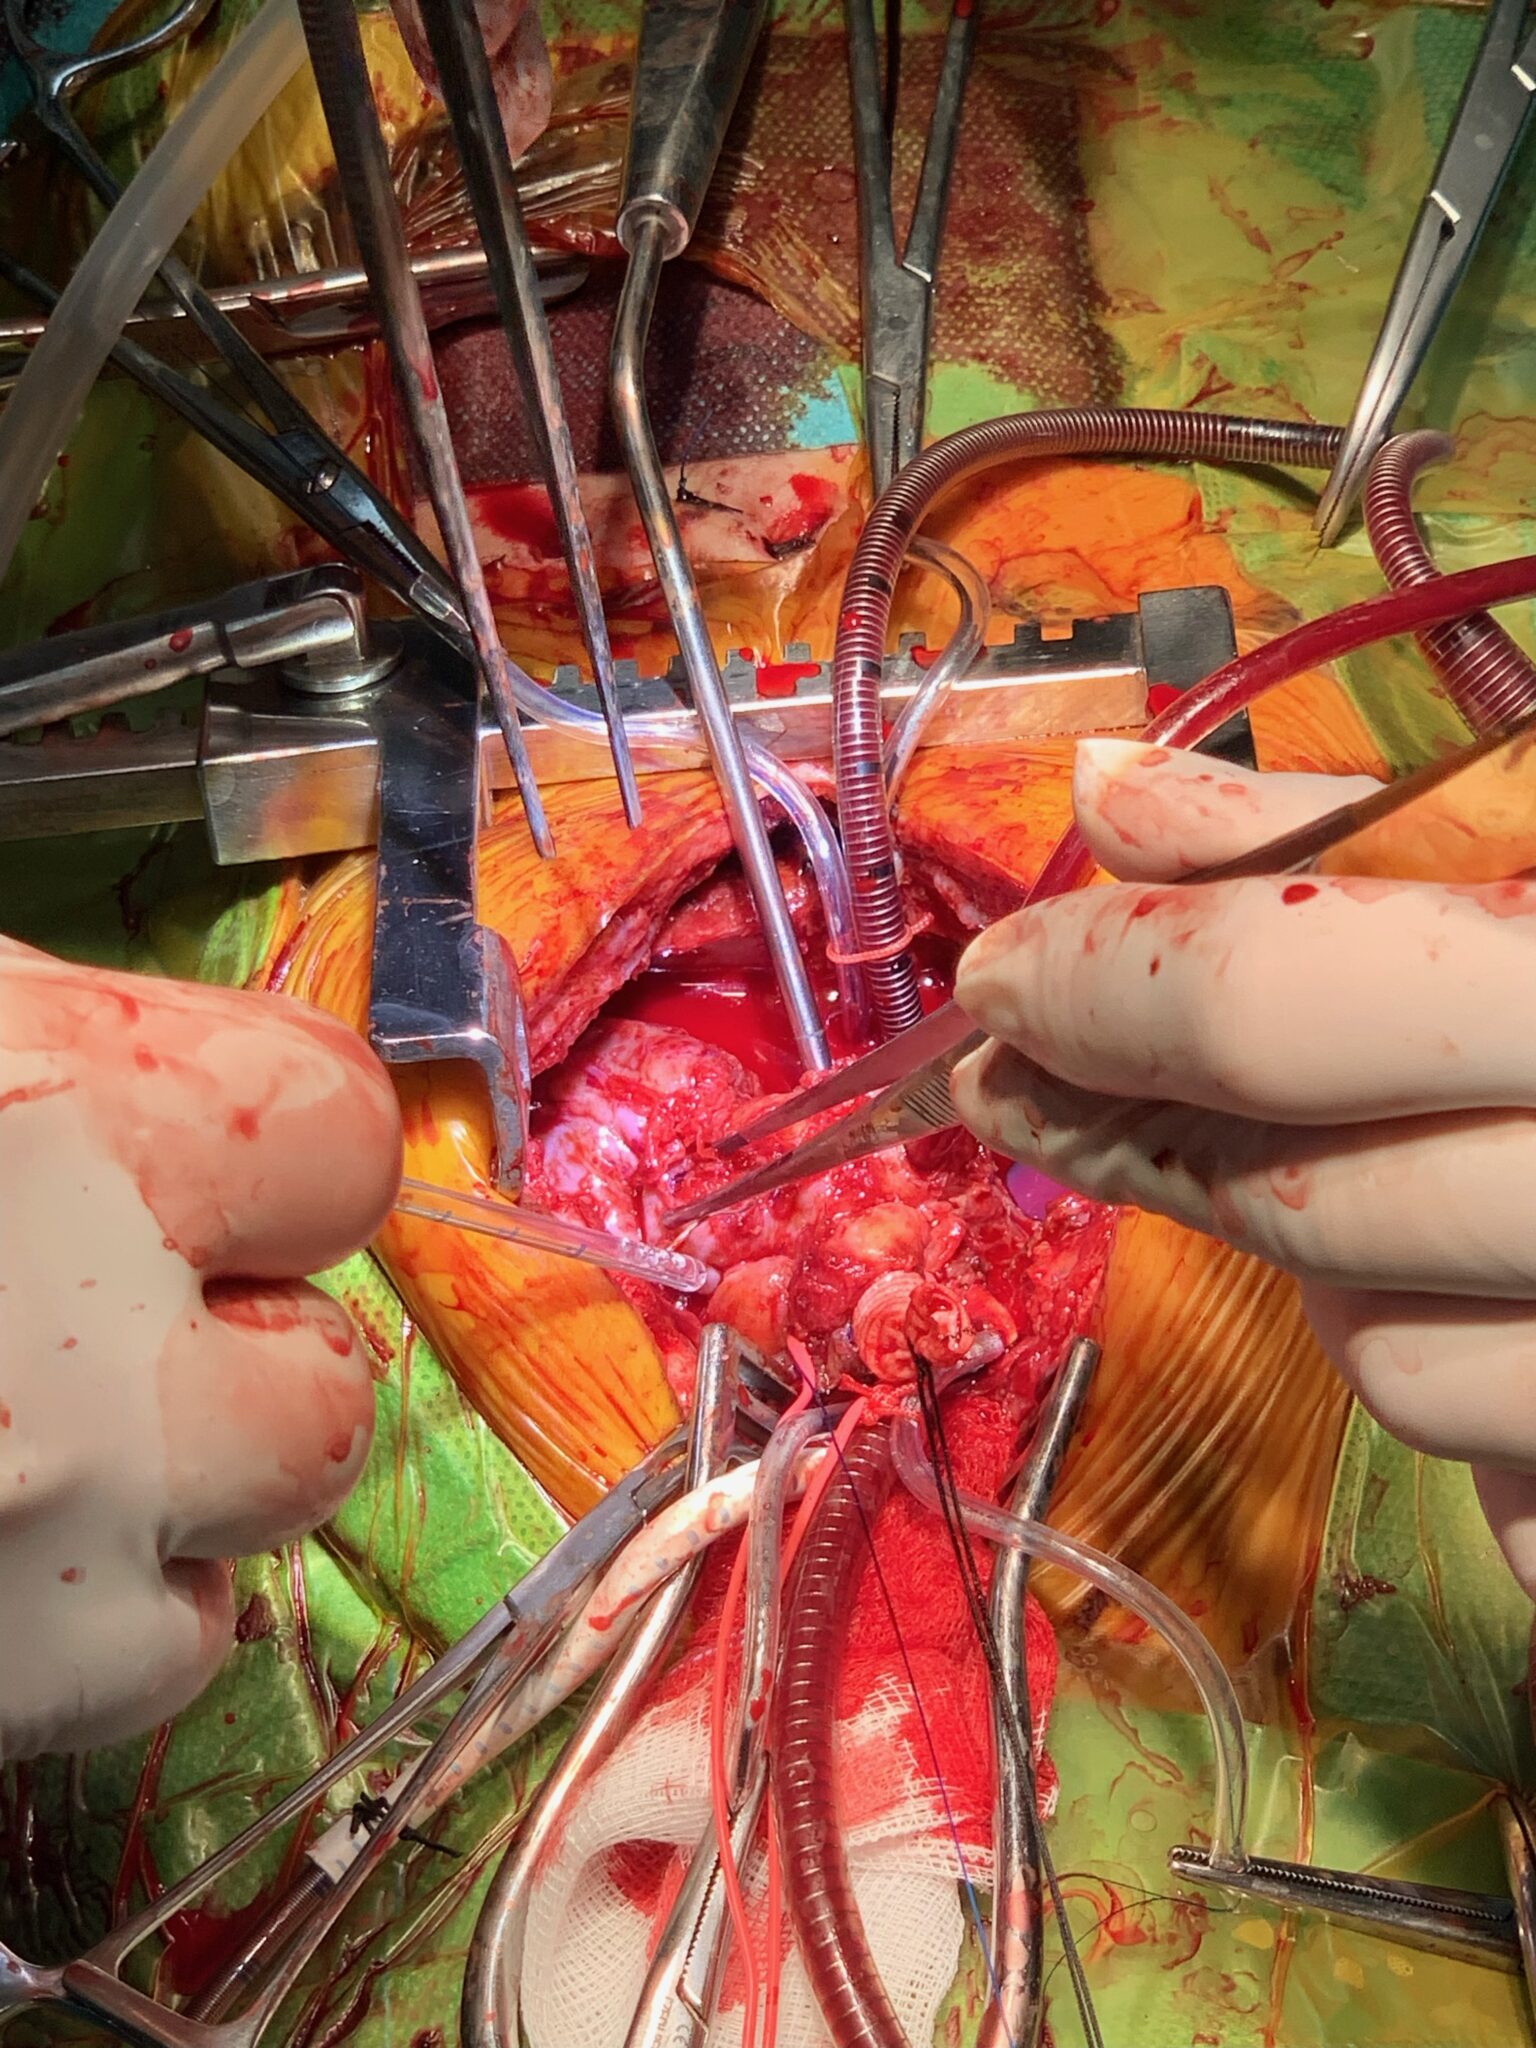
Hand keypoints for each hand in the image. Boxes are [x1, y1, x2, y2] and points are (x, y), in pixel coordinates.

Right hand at [0, 939, 401, 1759]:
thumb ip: (65, 1055)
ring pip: (275, 1508)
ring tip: (50, 1447)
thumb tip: (183, 1106)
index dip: (290, 1156)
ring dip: (199, 1482)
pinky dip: (105, 1614)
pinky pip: (153, 1657)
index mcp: (50, 1106)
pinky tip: (5, 1556)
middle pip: (330, 1353)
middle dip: (252, 1340)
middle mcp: (78, 1322)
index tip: (228, 1174)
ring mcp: (41, 1526)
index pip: (343, 1128)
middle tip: (113, 1327)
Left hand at [952, 738, 1535, 1596]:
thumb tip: (1118, 804)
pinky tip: (1475, 1262)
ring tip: (1319, 1140)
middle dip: (1133, 1124)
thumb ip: (1378, 813)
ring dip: (1313, 1240)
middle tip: (1016, 1067)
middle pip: (1301, 1193)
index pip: (1281, 992)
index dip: (1104, 982)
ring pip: (1388, 1348)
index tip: (994, 977)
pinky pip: (1506, 1465)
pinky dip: (1457, 1360)